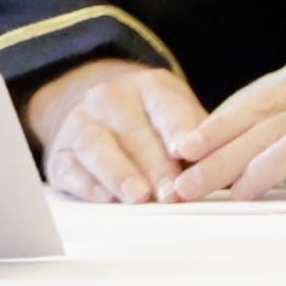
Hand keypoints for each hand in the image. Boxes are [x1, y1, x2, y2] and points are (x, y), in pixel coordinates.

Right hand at [22, 59, 202, 203]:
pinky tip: (107, 198)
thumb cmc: (152, 120)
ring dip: (120, 174)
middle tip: (173, 193)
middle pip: (133, 133)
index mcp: (148, 87)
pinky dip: (89, 185)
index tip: (187, 151)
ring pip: (97, 147)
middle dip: (155, 166)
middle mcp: (109, 99)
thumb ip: (200, 139)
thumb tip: (226, 169)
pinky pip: (71, 169)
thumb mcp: (180, 114)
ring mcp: (79, 123)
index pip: (166, 107)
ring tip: (139, 197)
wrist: (98, 109)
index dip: (177, 130)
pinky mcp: (59, 153)